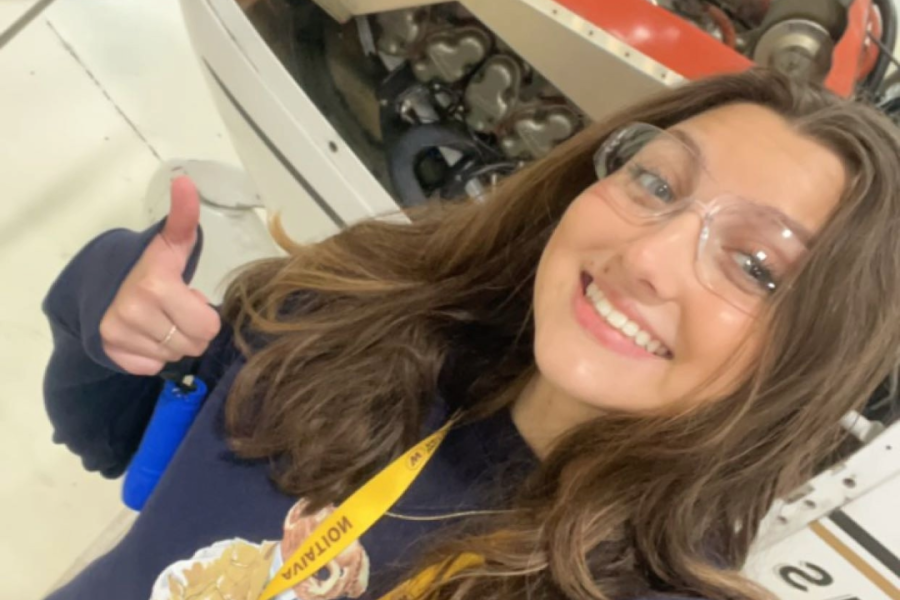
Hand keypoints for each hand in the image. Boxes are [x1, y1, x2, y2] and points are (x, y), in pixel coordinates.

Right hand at [100, 176, 220, 375]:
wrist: (98, 282)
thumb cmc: (147, 266)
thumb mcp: (170, 244)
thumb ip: (184, 217)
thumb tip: (186, 180)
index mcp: (155, 285)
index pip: (208, 327)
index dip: (203, 314)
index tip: (187, 297)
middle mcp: (133, 312)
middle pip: (193, 345)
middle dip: (191, 330)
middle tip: (175, 310)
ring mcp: (118, 334)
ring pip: (173, 357)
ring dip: (172, 342)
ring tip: (158, 320)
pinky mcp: (111, 353)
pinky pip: (151, 367)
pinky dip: (152, 355)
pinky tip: (143, 334)